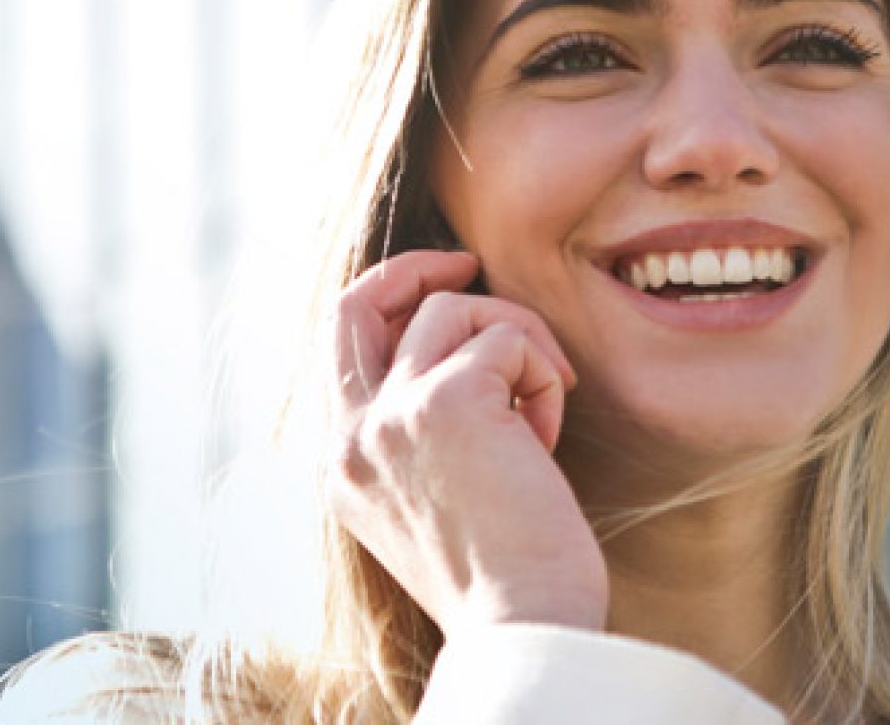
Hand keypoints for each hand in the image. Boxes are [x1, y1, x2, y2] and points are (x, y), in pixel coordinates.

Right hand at [327, 249, 608, 638]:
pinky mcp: (448, 402)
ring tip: (543, 400)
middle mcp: (352, 435)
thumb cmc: (500, 566)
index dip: (390, 302)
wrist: (524, 627)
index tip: (444, 288)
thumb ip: (417, 425)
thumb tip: (460, 345)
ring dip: (516, 338)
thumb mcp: (431, 494)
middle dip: (413, 267)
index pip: (342, 345)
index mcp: (344, 461)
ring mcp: (391, 415)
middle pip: (356, 302)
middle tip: (468, 263)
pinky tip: (547, 434)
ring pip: (454, 309)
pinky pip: (508, 340)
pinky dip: (540, 373)